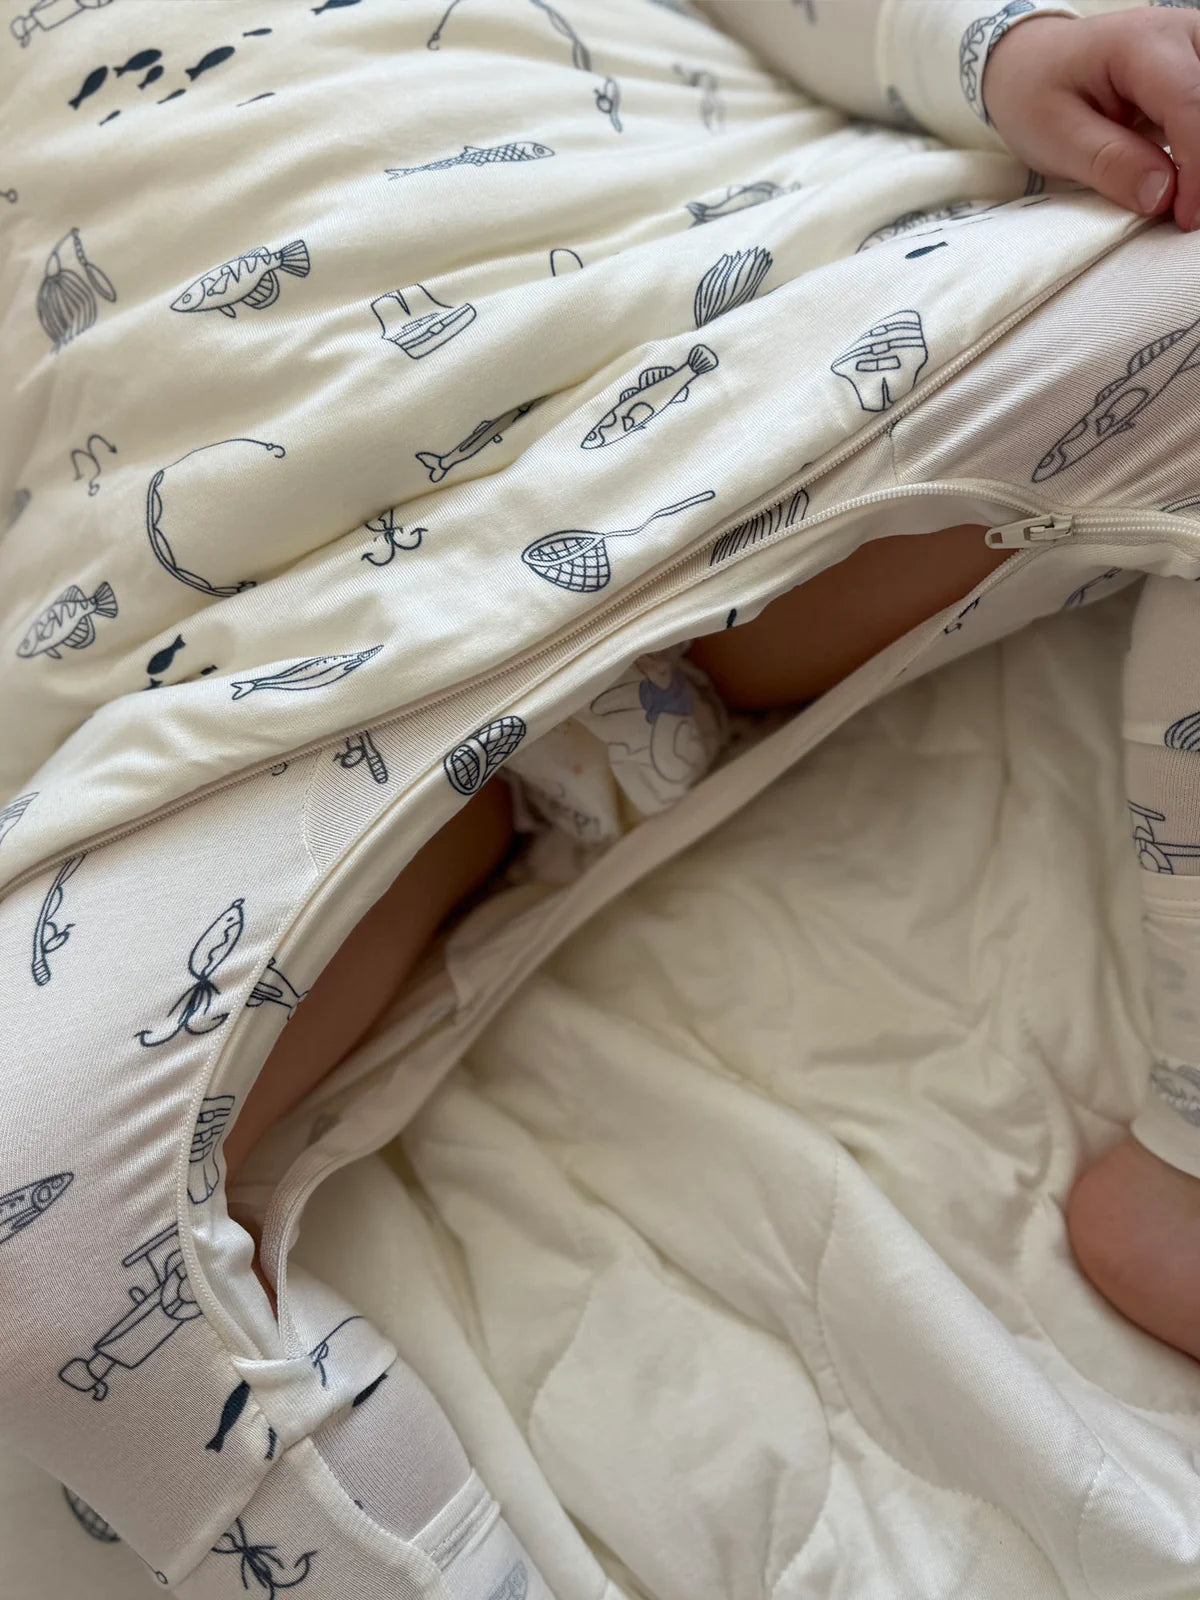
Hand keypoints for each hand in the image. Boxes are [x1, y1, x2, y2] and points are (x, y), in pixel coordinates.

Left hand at [982, 7, 1199, 230]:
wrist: (1031, 64)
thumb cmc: (1037, 95)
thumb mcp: (1056, 137)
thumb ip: (1110, 163)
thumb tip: (1163, 195)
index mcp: (1142, 43)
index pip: (1191, 104)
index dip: (1197, 169)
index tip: (1185, 217)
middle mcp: (1182, 32)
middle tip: (1186, 212)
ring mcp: (1196, 46)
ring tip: (1186, 198)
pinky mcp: (1198, 68)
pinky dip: (1199, 151)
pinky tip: (1186, 180)